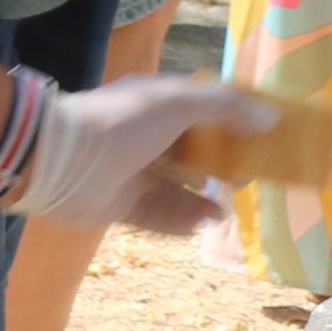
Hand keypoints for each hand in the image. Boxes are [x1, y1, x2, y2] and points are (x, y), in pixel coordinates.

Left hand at [13, 76, 273, 231]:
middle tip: (245, 180)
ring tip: (223, 212)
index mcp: (156, 105)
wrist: (60, 160)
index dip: (230, 123)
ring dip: (199, 200)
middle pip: (190, 153)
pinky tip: (197, 227)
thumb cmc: (125, 122)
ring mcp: (128, 172)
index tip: (258, 138)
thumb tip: (270, 117)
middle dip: (218, 167)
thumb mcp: (181, 103)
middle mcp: (143, 137)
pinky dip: (175, 221)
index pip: (200, 111)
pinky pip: (153, 214)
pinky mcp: (116, 205)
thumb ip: (227, 108)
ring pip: (173, 188)